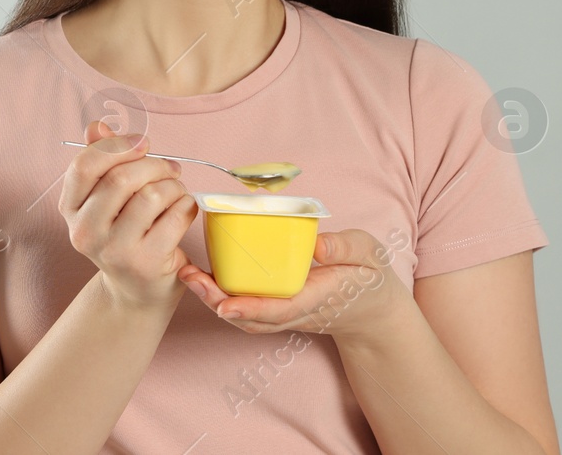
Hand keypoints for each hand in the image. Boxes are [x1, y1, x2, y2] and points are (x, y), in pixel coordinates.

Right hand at [58, 119, 197, 313]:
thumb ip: (102, 158)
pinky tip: (183, 210)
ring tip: (175, 192)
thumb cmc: (126, 232)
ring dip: (172, 185)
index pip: (84, 165)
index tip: (142, 143)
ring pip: (151, 195)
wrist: (138, 289)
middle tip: (170, 169)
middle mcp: (85, 232)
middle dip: (153, 165)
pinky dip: (187, 205)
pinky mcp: (146, 263)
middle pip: (120, 178)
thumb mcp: (107, 197)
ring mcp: (115, 251)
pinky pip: (175, 216)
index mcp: (70, 209)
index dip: (117, 145)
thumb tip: (97, 125)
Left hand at [177, 228, 409, 338]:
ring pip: (245, 316)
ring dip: (214, 299)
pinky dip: (223, 297)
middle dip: (218, 301)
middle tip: (190, 277)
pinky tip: (203, 277)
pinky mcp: (278, 309)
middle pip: (252, 316)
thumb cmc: (369, 276)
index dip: (251, 308)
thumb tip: (318, 245)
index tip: (224, 304)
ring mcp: (286, 314)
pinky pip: (247, 309)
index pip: (282, 307)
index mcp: (320, 297)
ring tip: (188, 275)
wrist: (372, 308)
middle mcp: (297, 311)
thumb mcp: (369, 254)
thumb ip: (346, 248)